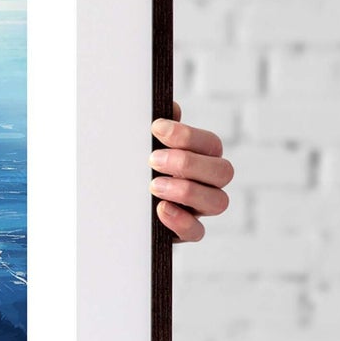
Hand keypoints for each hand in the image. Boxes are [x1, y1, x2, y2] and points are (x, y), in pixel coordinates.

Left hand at [149, 102, 232, 243]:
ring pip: (218, 202)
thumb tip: (170, 107)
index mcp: (201, 157)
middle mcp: (207, 183)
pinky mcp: (186, 232)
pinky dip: (181, 221)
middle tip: (153, 160)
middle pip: (223, 172)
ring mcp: (199, 209)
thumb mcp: (142, 145)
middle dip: (188, 163)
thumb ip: (159, 129)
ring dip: (187, 191)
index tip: (155, 128)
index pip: (210, 144)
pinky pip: (197, 233)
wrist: (116, 203)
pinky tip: (160, 210)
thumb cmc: (137, 167)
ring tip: (154, 186)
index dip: (187, 135)